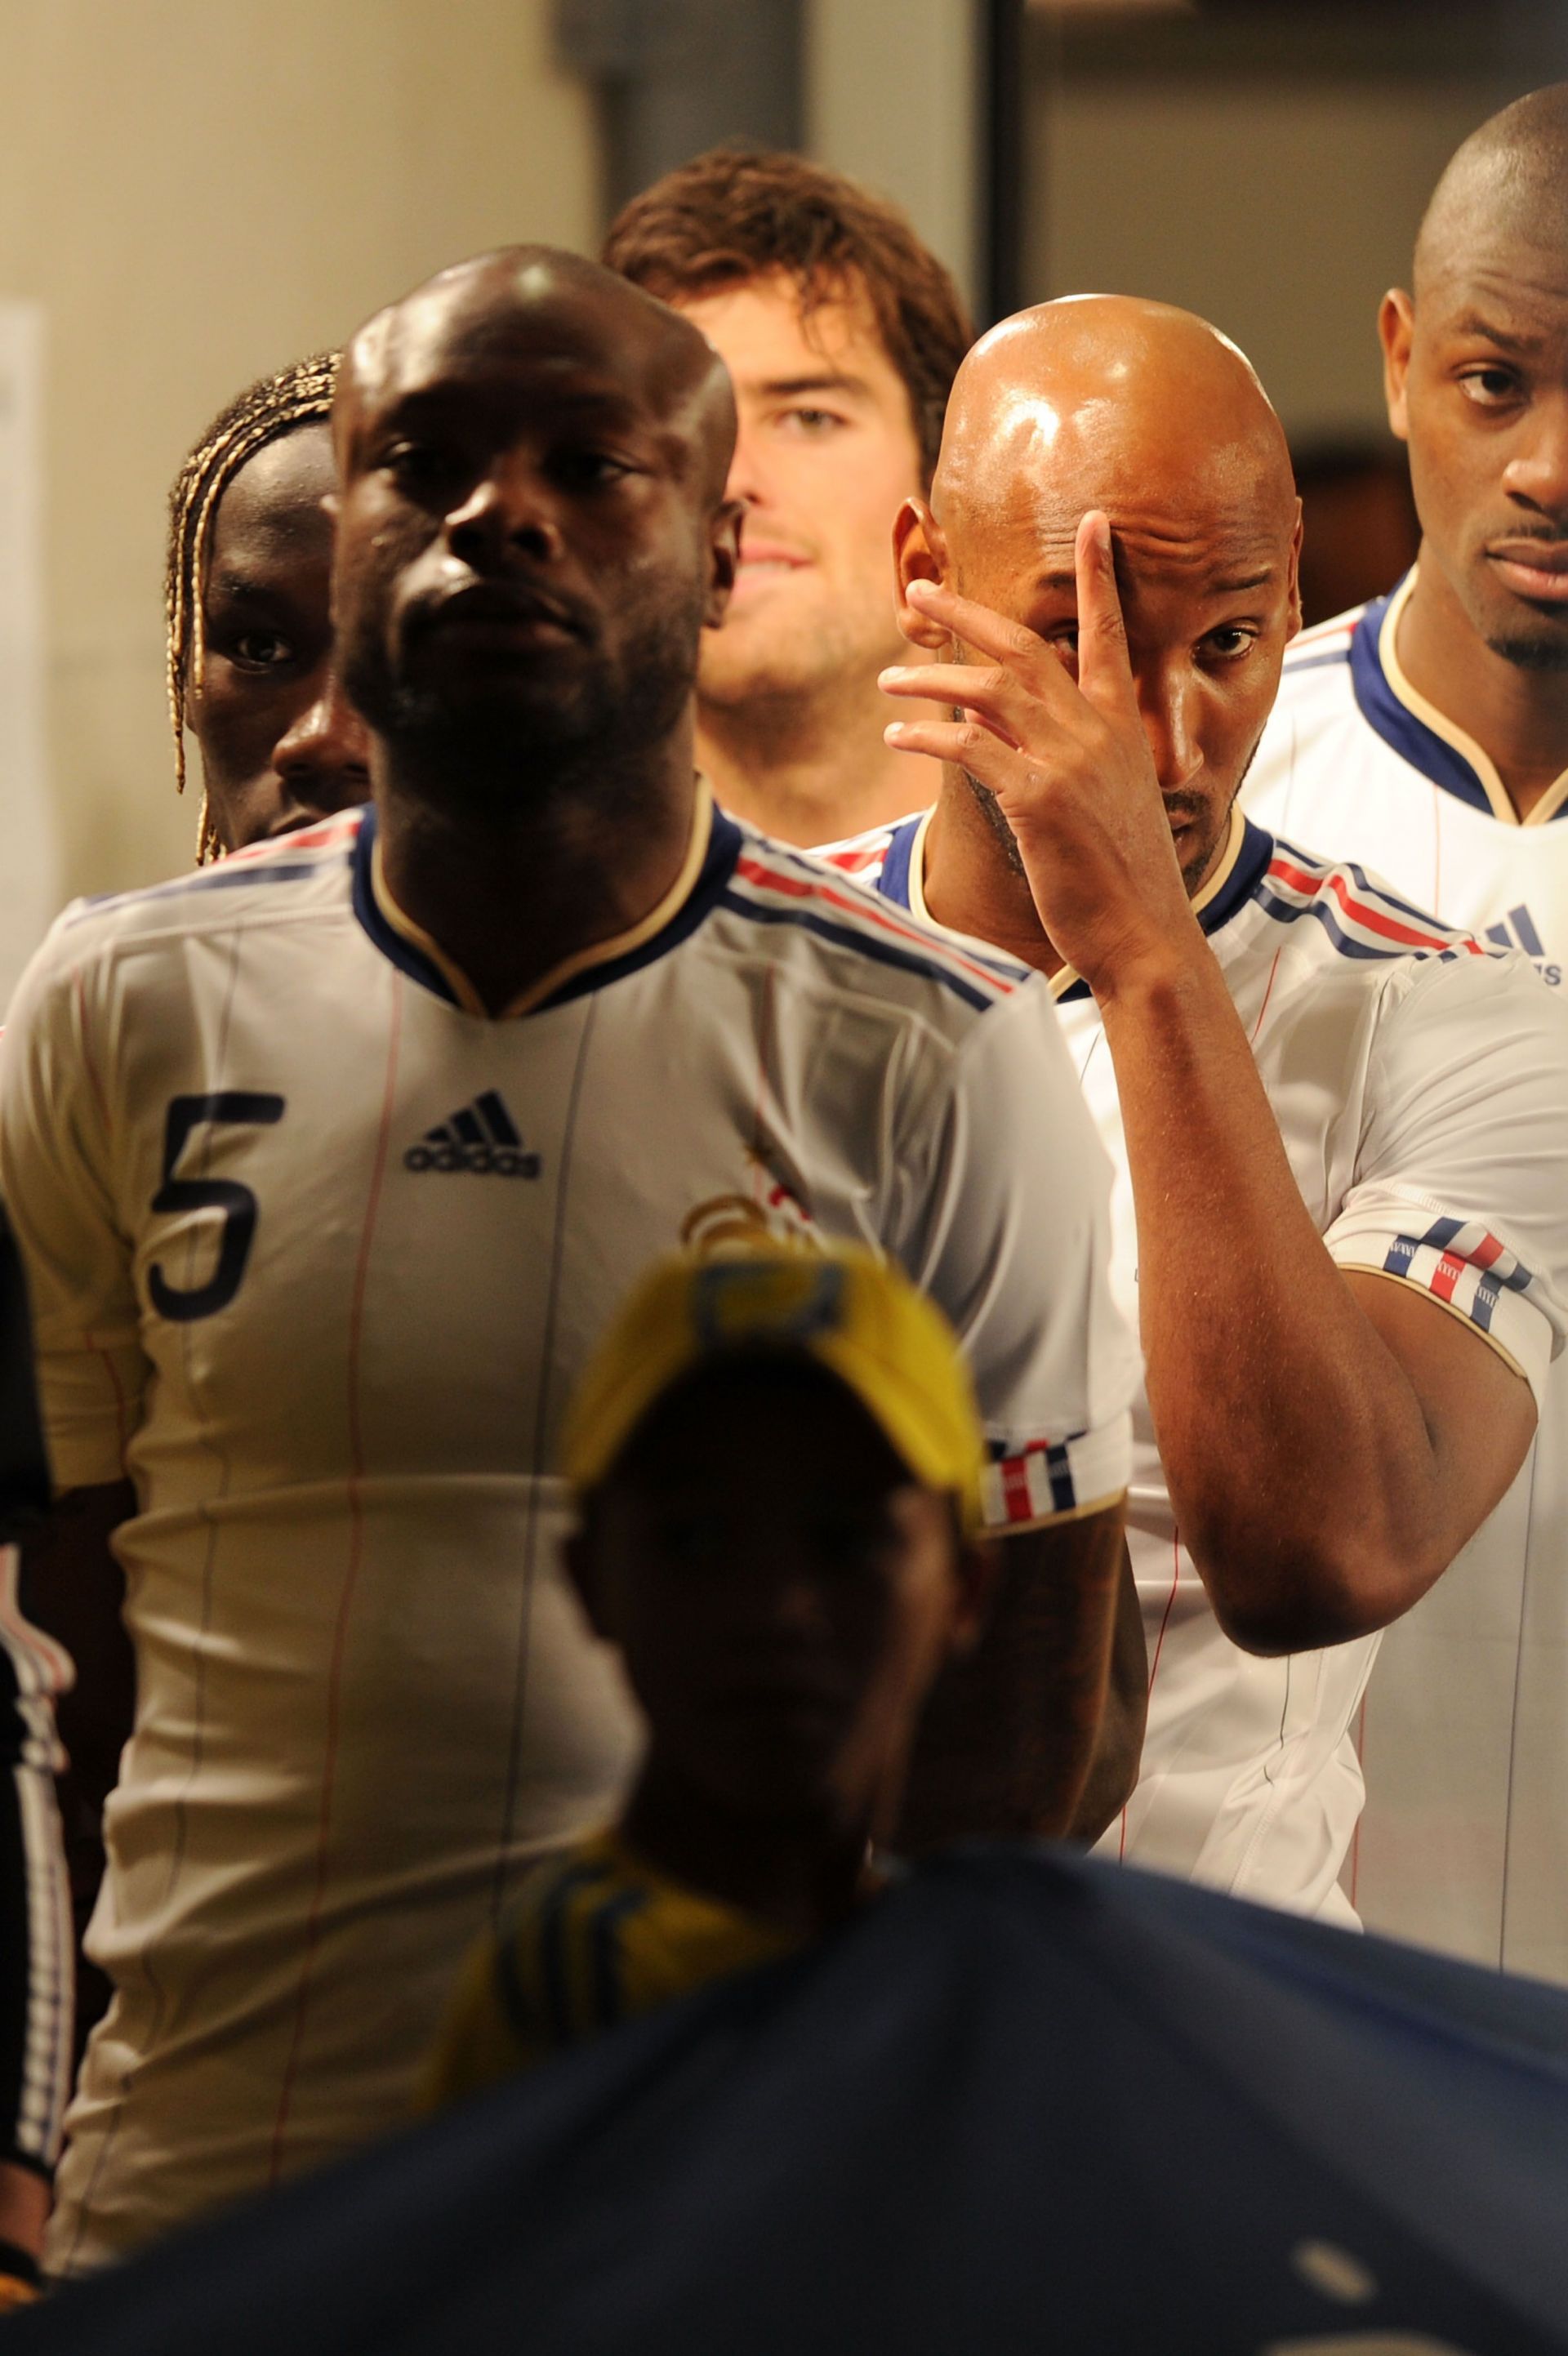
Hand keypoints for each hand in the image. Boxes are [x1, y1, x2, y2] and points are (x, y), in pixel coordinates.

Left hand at [880, 511, 1202, 996]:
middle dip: (967, 610)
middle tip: (919, 589)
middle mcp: (1097, 732)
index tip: (1093, 520)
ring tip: (889, 676)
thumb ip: (1059, 754)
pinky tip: (898, 736)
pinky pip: (969, 748)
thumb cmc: (1119, 876)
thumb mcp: (1103, 802)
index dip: (1099, 574)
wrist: (1144, 934)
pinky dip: (927, 737)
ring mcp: (1068, 762)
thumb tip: (993, 724)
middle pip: (1025, 646)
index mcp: (1122, 725)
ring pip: (990, 689)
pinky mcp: (1038, 799)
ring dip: (931, 675)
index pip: (1108, 633)